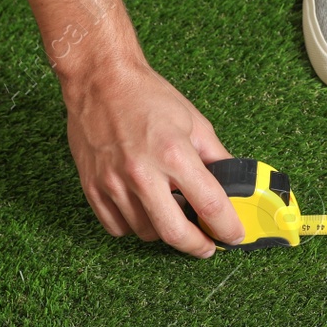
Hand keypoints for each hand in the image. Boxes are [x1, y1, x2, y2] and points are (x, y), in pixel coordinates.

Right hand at [62, 58, 243, 255]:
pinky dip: (135, 225)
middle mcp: (142, 172)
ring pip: (146, 233)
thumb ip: (216, 156)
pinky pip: (117, 227)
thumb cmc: (147, 97)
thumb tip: (234, 184)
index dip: (227, 227)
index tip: (234, 235)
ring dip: (164, 230)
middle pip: (175, 233)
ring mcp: (113, 183)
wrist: (100, 80)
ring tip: (172, 212)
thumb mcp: (194, 122)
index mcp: (174, 153)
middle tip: (207, 245)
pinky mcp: (92, 187)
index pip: (210, 205)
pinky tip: (144, 209)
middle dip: (198, 246)